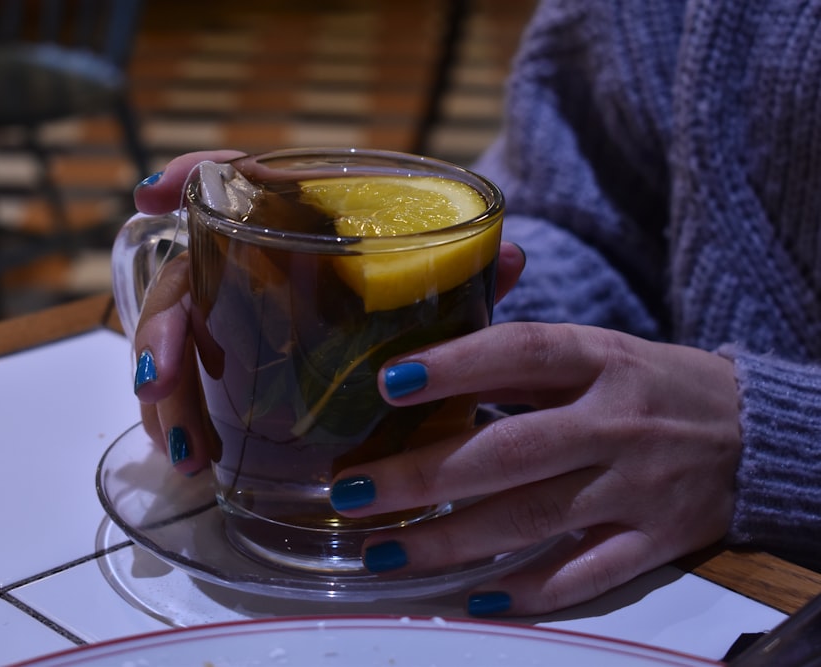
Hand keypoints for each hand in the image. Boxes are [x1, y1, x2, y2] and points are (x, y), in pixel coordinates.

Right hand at [129, 150, 527, 474]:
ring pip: (182, 337)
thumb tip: (513, 259)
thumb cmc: (417, 273)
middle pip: (188, 277)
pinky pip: (198, 380)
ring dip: (169, 391)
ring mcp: (239, 308)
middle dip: (162, 326)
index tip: (152, 195)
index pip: (237, 178)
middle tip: (158, 379)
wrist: (413, 304)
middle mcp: (255, 257)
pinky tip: (194, 457)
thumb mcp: (439, 266)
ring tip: (184, 448)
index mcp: (299, 216)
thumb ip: (466, 262)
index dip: (191, 177)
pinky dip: (188, 416)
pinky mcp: (239, 355)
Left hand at [329, 323, 742, 614]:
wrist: (753, 432)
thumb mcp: (595, 352)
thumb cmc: (649, 384)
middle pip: (510, 451)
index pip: (521, 354)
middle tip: (353, 492)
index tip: (389, 384)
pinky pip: (586, 575)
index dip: (455, 366)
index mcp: (599, 359)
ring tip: (384, 552)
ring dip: (452, 541)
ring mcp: (638, 486)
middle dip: (423, 476)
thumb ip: (517, 358)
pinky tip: (473, 598)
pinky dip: (529, 592)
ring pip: (534, 519)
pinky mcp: (657, 540)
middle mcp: (617, 422)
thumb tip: (425, 361)